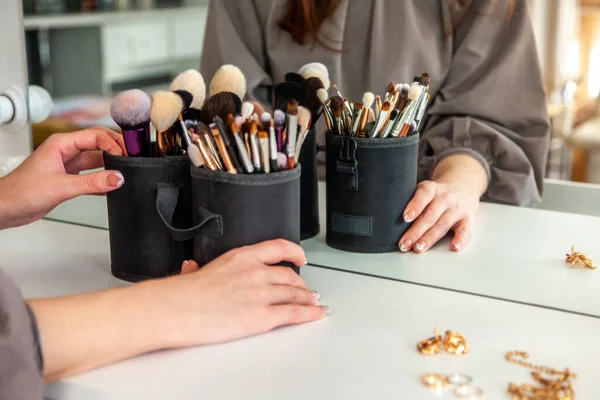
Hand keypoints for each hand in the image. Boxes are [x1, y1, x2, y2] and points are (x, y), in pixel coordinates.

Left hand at [0, 127, 126, 228]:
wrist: (5, 208)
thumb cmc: (20, 192)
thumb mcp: (61, 186)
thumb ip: (92, 183)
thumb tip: (117, 178)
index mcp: (61, 144)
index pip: (95, 135)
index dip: (113, 144)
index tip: (125, 156)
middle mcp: (65, 151)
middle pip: (98, 144)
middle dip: (115, 150)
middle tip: (131, 159)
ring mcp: (67, 165)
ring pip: (96, 160)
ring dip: (110, 166)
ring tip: (124, 173)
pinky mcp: (68, 179)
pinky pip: (91, 176)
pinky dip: (102, 180)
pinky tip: (111, 187)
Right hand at [31, 239, 328, 381]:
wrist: (175, 310)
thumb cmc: (180, 294)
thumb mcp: (195, 270)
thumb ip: (200, 268)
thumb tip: (192, 267)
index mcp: (241, 257)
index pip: (278, 247)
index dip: (295, 252)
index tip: (301, 257)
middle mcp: (256, 272)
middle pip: (290, 276)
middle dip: (301, 284)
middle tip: (305, 289)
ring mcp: (261, 294)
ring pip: (295, 294)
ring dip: (308, 299)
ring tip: (313, 303)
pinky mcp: (262, 317)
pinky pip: (294, 313)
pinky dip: (309, 314)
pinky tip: (315, 314)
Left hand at [398, 154, 486, 252]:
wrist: (464, 185)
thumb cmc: (437, 193)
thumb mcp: (425, 190)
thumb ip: (412, 200)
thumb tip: (388, 217)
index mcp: (432, 189)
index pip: (423, 195)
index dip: (414, 205)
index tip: (405, 217)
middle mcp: (445, 197)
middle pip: (429, 215)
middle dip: (415, 231)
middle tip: (404, 244)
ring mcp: (457, 208)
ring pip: (442, 224)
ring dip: (429, 238)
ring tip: (418, 248)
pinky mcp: (468, 219)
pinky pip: (465, 230)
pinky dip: (461, 239)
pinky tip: (454, 247)